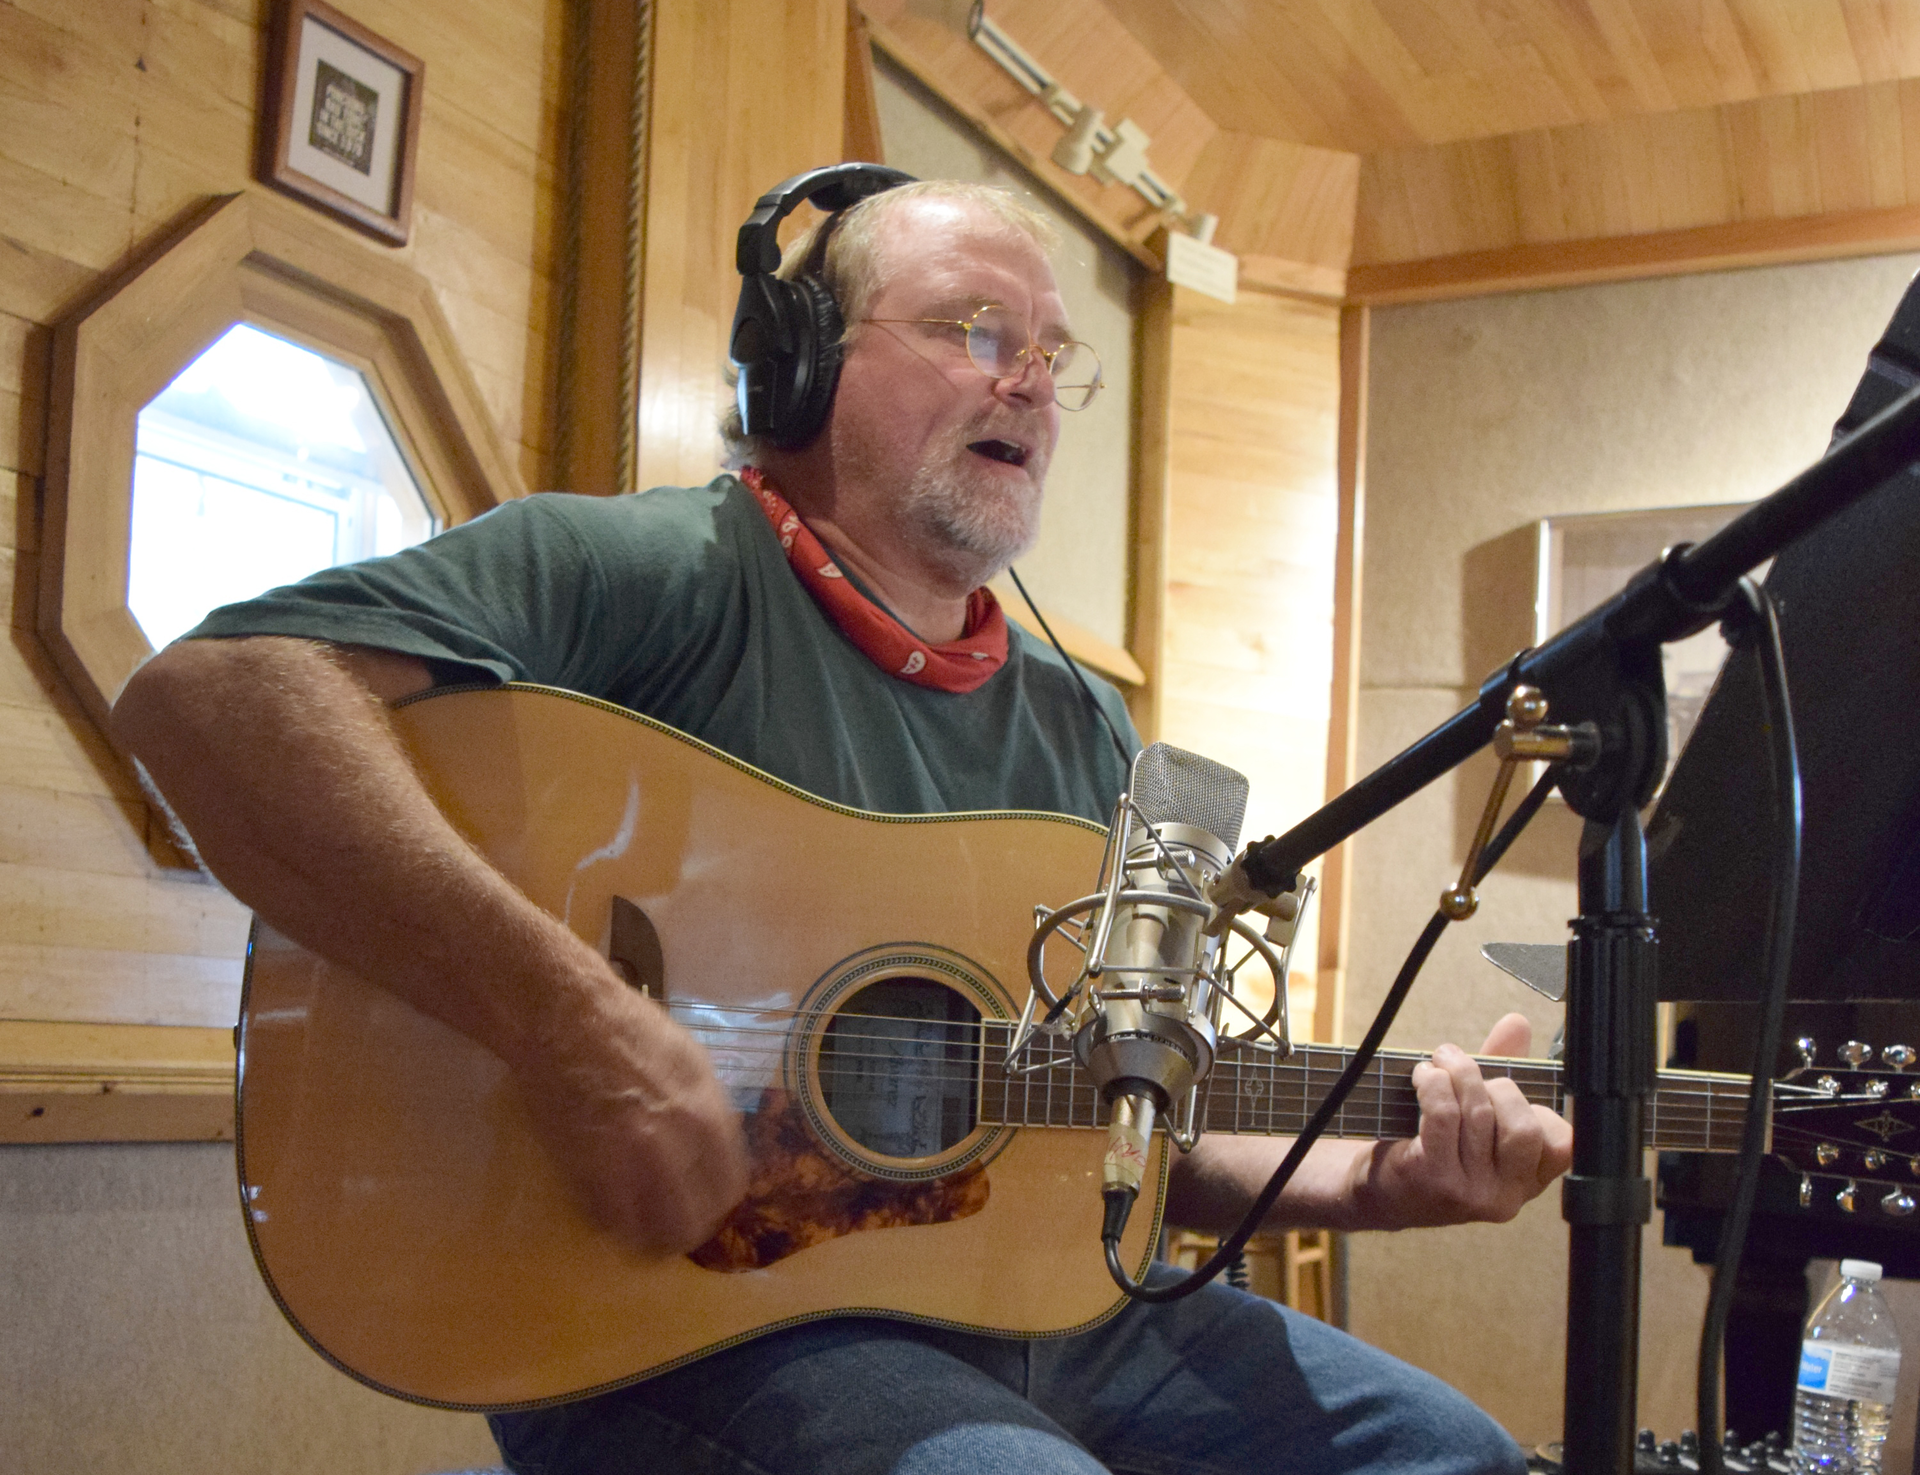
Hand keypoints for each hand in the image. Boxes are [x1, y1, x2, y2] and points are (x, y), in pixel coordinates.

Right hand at [514, 972, 750, 1255]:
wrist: (569, 1017)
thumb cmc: (632, 1030)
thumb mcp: (693, 1063)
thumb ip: (709, 1111)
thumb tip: (715, 1152)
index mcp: (709, 1114)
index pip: (729, 1187)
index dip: (715, 1204)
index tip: (703, 1206)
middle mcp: (676, 1144)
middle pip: (691, 1220)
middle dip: (683, 1232)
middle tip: (669, 1231)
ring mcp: (628, 1160)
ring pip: (648, 1231)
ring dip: (645, 1238)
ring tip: (638, 1233)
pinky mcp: (585, 1168)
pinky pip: (604, 1218)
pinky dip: (607, 1222)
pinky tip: (606, 1210)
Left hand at [1348, 1012, 1571, 1228]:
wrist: (1380, 1192)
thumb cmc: (1434, 1149)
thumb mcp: (1476, 1117)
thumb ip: (1503, 1071)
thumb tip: (1517, 1024)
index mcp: (1527, 1182)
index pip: (1561, 1144)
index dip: (1538, 1107)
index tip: (1504, 1089)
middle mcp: (1506, 1196)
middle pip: (1523, 1127)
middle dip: (1495, 1087)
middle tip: (1465, 1071)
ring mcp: (1471, 1192)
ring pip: (1479, 1114)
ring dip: (1457, 1074)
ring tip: (1438, 1063)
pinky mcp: (1434, 1178)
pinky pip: (1444, 1115)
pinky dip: (1434, 1084)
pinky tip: (1423, 1077)